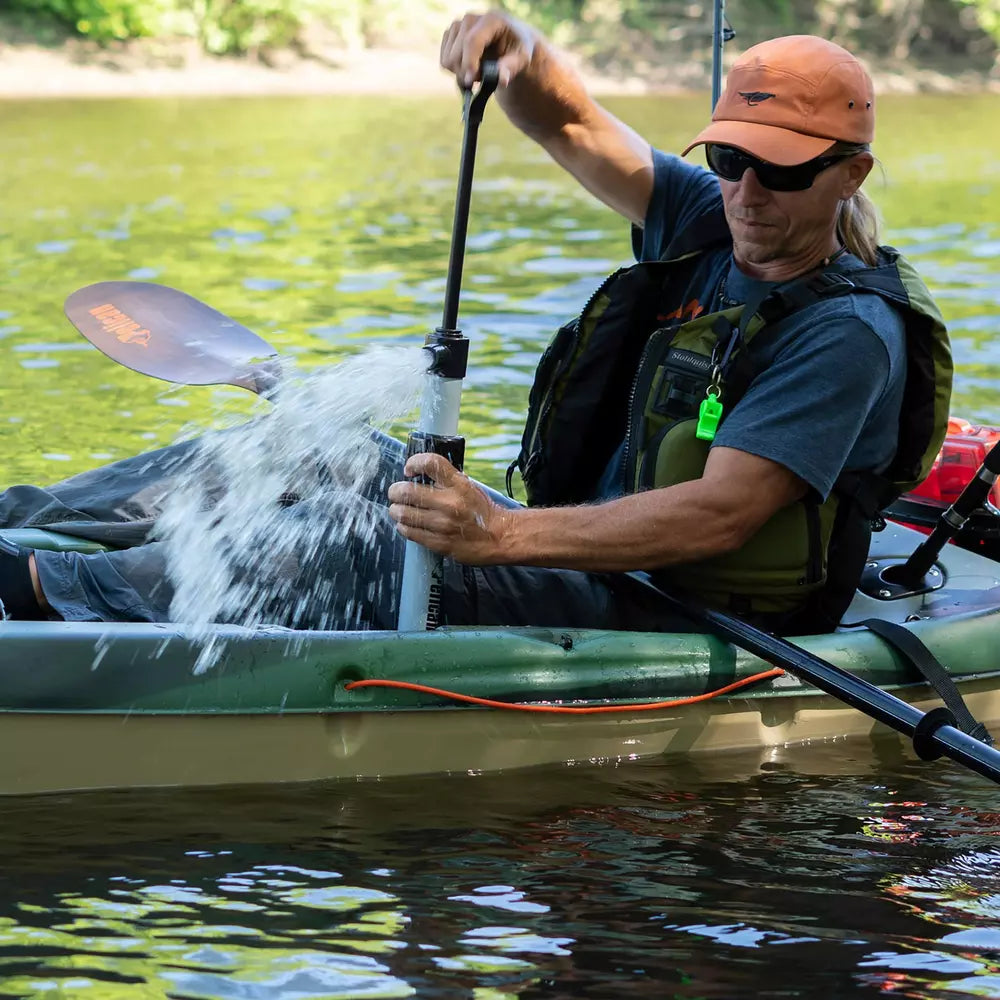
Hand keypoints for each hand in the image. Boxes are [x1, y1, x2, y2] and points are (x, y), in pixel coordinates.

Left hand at [387, 452, 515, 564]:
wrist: (500, 537)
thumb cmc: (483, 511)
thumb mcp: (468, 487)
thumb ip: (446, 480)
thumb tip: (419, 474)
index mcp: (459, 485)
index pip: (430, 463)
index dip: (414, 462)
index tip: (409, 468)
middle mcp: (450, 503)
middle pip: (407, 491)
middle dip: (395, 491)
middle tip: (395, 492)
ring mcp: (443, 525)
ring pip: (404, 514)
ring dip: (396, 510)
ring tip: (398, 509)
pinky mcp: (440, 543)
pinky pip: (410, 532)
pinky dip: (403, 526)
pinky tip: (406, 524)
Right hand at [440, 11, 535, 88]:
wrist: (509, 41)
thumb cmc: (517, 49)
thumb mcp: (522, 58)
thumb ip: (512, 67)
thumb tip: (501, 79)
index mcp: (490, 20)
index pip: (472, 41)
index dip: (469, 63)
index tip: (471, 82)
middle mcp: (470, 19)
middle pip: (455, 54)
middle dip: (467, 74)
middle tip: (483, 79)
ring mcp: (457, 25)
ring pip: (447, 61)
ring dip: (462, 74)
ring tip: (479, 71)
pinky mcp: (449, 35)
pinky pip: (444, 62)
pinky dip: (455, 71)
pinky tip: (470, 67)